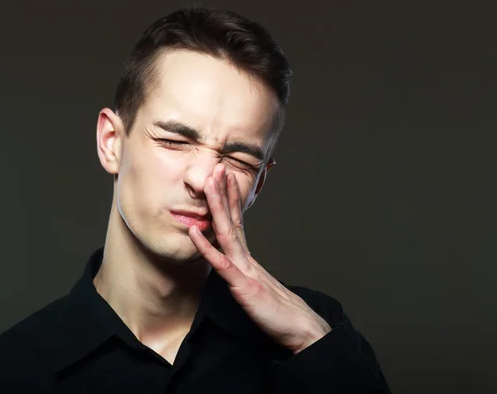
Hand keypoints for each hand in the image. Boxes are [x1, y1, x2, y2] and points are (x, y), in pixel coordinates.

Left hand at [188, 164, 331, 353]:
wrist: (302, 330)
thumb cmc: (281, 313)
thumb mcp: (260, 289)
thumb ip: (248, 275)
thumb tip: (236, 266)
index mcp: (249, 260)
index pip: (238, 224)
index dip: (229, 201)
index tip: (225, 180)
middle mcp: (247, 259)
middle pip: (232, 220)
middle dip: (224, 193)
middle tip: (217, 167)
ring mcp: (246, 270)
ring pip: (227, 233)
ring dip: (217, 206)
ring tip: (210, 182)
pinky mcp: (244, 286)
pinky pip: (221, 263)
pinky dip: (206, 246)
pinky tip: (195, 230)